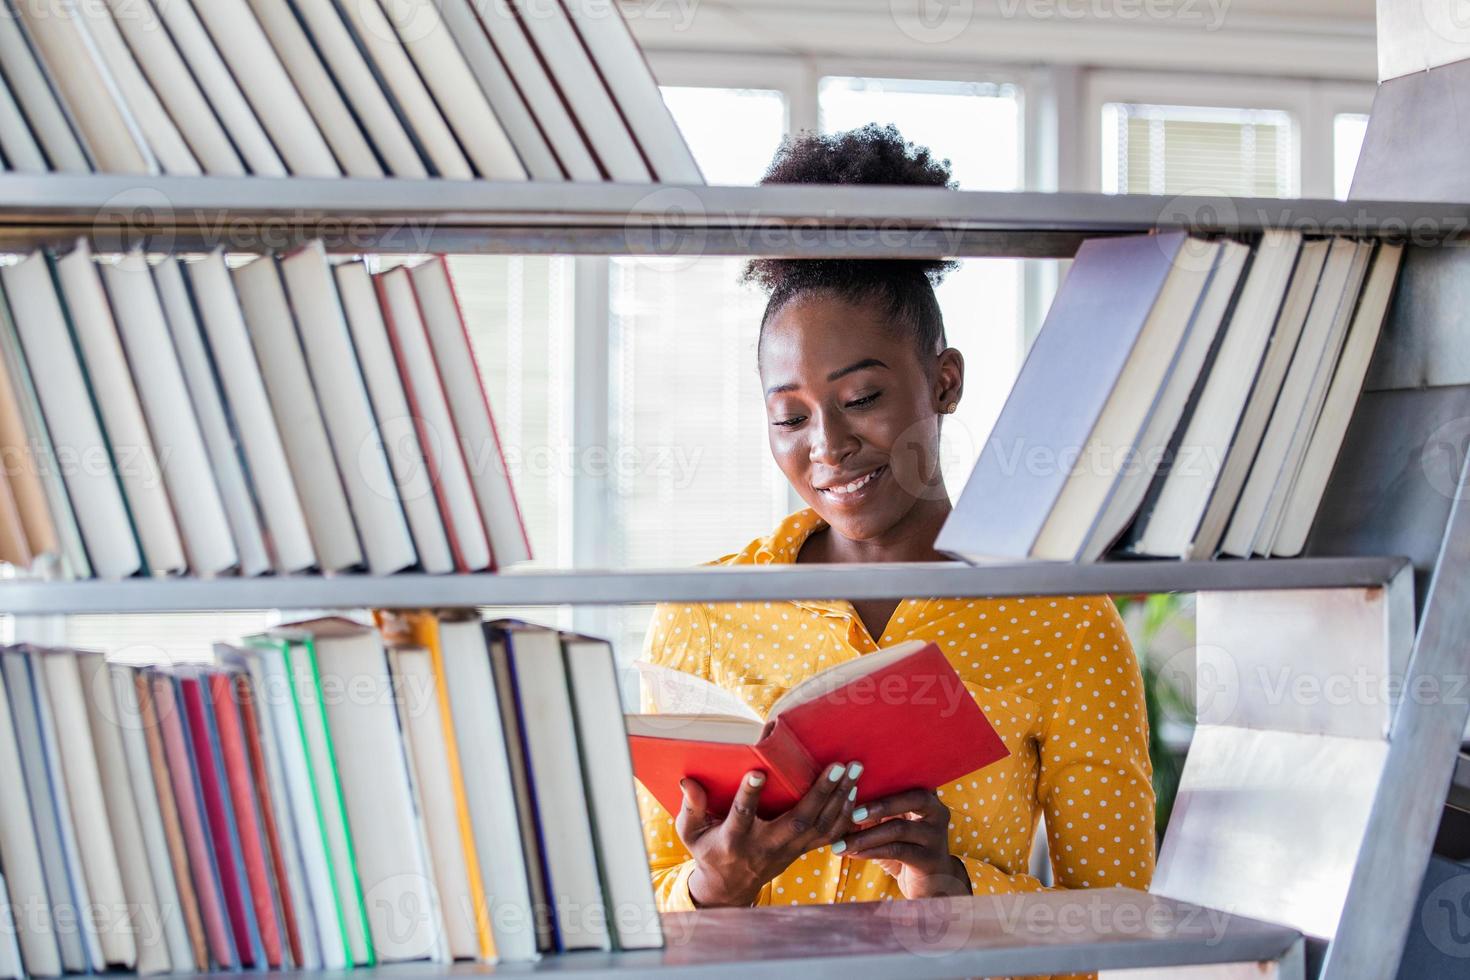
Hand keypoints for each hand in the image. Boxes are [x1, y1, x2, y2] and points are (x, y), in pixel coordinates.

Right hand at [675, 761, 862, 907]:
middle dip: (820, 794)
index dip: (749, 796)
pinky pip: (829, 836)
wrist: (730, 886)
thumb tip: (687, 781)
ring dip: (840, 800)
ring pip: (819, 828)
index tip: (757, 773)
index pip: (741, 817)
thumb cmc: (708, 849)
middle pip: (797, 822)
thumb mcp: (690, 832)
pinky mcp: (801, 852)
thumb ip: (692, 807)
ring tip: (854, 771)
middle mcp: (765, 847)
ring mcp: (787, 852)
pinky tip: (855, 793)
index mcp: (734, 840)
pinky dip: (845, 816)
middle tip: (837, 766)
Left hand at [836, 788, 970, 898]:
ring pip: (899, 828)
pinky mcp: (931, 859)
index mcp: (927, 795)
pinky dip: (872, 851)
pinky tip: (854, 854)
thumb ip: (874, 809)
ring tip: (841, 844)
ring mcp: (936, 835)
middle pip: (912, 798)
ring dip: (866, 836)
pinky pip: (898, 850)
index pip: (907, 779)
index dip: (881, 779)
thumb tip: (840, 797)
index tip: (852, 784)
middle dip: (878, 805)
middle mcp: (937, 811)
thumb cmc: (903, 847)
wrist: (929, 883)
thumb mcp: (890, 823)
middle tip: (851, 814)